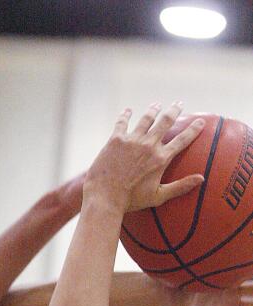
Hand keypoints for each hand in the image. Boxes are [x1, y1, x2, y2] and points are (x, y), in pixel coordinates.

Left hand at [84, 102, 204, 213]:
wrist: (105, 197)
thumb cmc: (132, 200)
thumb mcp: (158, 196)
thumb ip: (180, 187)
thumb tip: (201, 179)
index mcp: (161, 158)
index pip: (182, 140)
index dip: (193, 129)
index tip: (200, 121)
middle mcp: (149, 145)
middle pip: (165, 122)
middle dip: (174, 111)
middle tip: (179, 104)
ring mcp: (132, 140)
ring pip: (146, 119)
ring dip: (153, 110)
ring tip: (156, 105)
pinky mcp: (116, 139)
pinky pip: (122, 122)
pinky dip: (126, 115)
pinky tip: (128, 111)